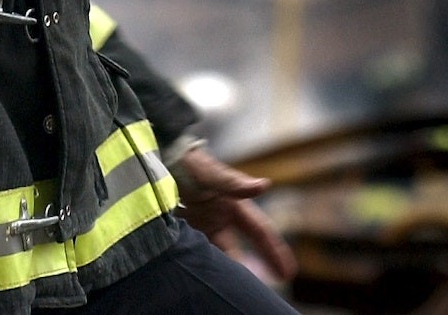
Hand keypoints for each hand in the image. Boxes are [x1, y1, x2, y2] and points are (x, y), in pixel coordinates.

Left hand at [173, 144, 297, 281]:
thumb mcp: (212, 174)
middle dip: (264, 262)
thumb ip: (235, 183)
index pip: (260, 231)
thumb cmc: (190, 163)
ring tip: (243, 287)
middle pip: (247, 245)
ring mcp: (206, 224)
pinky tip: (213, 277)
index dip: (275, 251)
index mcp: (234, 204)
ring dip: (234, 268)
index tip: (288, 271)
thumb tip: (265, 185)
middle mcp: (223, 216)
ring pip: (225, 252)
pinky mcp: (188, 229)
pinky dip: (210, 263)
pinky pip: (203, 251)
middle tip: (280, 280)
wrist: (159, 162)